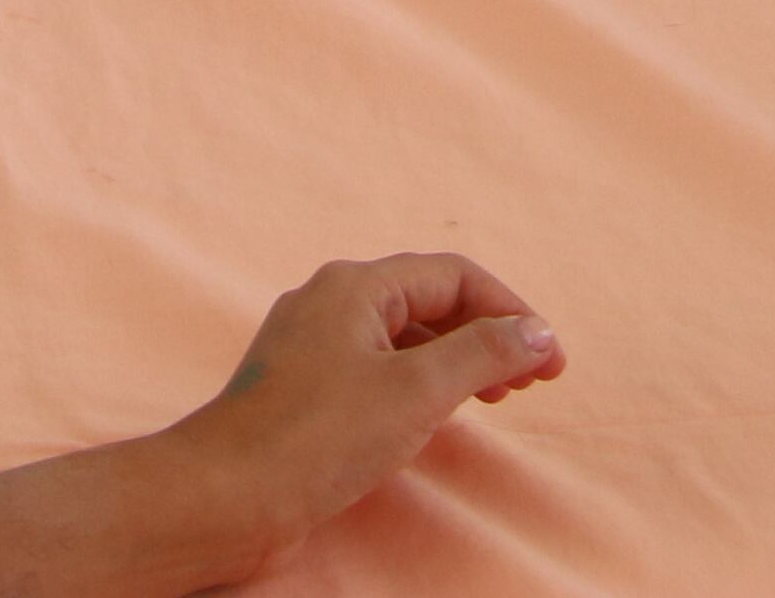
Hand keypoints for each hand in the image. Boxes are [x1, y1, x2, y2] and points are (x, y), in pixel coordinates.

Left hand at [160, 256, 562, 572]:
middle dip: (485, 337)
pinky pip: (373, 370)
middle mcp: (329, 303)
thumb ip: (483, 354)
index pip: (453, 276)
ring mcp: (309, 347)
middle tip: (528, 384)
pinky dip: (416, 386)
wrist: (224, 498)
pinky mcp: (300, 391)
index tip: (550, 363)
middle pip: (427, 302)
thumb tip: (538, 332)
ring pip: (400, 338)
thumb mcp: (416, 392)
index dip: (510, 313)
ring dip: (453, 362)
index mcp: (355, 286)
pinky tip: (431, 418)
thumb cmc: (316, 438)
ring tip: (491, 401)